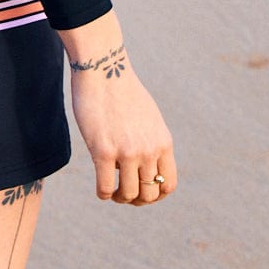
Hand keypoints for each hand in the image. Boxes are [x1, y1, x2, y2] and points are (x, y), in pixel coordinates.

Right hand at [65, 32, 177, 205]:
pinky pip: (105, 188)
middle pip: (148, 194)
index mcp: (162, 142)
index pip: (168, 185)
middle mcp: (148, 150)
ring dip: (119, 198)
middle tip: (124, 193)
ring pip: (128, 195)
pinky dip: (103, 194)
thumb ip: (152, 140)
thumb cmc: (122, 91)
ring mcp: (126, 152)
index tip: (143, 192)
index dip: (156, 195)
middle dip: (136, 200)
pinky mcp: (102, 150)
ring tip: (111, 192)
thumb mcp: (148, 117)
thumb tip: (147, 164)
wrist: (103, 69)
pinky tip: (100, 188)